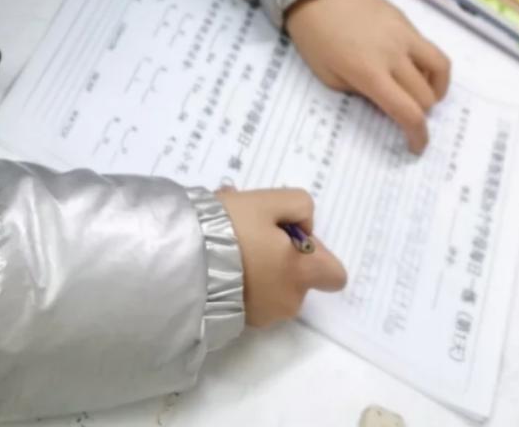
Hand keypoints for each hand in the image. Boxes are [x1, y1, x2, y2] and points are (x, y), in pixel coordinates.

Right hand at [216, 187, 346, 326]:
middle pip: (298, 274)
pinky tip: (216, 255)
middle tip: (251, 227)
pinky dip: (242, 277)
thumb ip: (299, 205)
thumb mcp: (268, 200)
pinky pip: (251, 294)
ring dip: (258, 261)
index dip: (317, 250)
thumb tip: (303, 227)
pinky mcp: (239, 319)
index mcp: (302, 272)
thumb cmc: (231, 230)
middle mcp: (289, 300)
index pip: (335, 274)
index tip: (289, 235)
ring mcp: (263, 314)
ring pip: (272, 281)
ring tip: (226, 236)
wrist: (183, 263)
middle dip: (280, 250)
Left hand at [286, 0, 450, 154]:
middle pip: (426, 95)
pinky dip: (428, 65)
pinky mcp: (406, 20)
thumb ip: (360, 94)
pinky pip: (428, 48)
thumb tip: (385, 103)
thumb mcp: (328, 76)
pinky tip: (412, 68)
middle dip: (421, 113)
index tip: (416, 146)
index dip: (418, 135)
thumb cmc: (313, 36)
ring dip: (436, 88)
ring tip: (422, 93)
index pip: (408, 112)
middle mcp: (394, 55)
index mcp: (369, 73)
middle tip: (407, 115)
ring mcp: (404, 34)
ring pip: (441, 68)